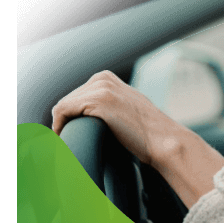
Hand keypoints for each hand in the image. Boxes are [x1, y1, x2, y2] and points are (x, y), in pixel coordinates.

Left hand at [51, 70, 190, 166]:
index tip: (71, 135)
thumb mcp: (126, 108)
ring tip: (67, 144)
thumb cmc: (148, 133)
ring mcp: (101, 88)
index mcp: (107, 78)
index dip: (69, 118)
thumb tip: (92, 117)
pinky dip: (59, 127)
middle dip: (65, 122)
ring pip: (63, 107)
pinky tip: (65, 140)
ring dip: (62, 126)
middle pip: (67, 101)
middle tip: (69, 143)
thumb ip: (109, 104)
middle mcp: (103, 79)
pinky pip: (63, 111)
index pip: (74, 97)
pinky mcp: (98, 101)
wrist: (164, 140)